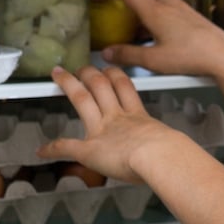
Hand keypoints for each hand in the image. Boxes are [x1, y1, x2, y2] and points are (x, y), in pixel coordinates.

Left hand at [38, 66, 176, 183]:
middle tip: (84, 66)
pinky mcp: (89, 148)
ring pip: (83, 99)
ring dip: (71, 86)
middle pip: (102, 85)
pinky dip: (54, 148)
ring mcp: (102, 129)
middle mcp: (118, 117)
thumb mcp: (170, 142)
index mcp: (138, 116)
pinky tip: (43, 150)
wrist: (157, 156)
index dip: (117, 76)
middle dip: (91, 73)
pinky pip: (67, 146)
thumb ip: (167, 143)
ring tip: (61, 76)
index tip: (111, 71)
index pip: (125, 89)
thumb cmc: (168, 152)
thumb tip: (179, 152)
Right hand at [92, 0, 223, 78]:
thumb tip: (109, 53)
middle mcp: (171, 5)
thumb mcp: (154, 61)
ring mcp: (184, 9)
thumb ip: (128, 55)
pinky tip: (155, 28)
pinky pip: (171, 5)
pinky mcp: (193, 17)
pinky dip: (158, 8)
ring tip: (133, 11)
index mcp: (157, 11)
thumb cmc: (193, 57)